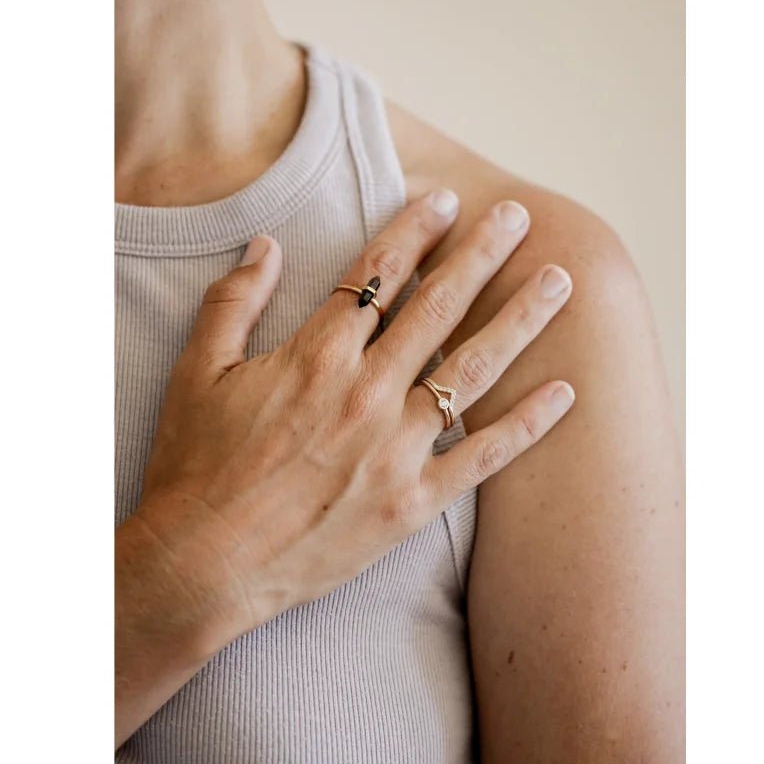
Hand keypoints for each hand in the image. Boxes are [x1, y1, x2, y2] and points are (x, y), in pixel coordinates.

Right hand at [126, 190, 574, 657]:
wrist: (203, 565)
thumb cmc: (196, 468)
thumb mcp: (197, 372)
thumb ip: (234, 301)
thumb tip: (267, 243)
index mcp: (316, 358)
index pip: (377, 275)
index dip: (413, 230)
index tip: (446, 200)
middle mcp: (366, 393)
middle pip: (438, 307)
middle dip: (482, 254)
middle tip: (518, 216)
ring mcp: (396, 449)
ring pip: (472, 370)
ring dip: (519, 320)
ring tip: (561, 282)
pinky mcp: (413, 502)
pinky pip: (483, 457)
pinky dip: (527, 425)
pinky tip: (564, 392)